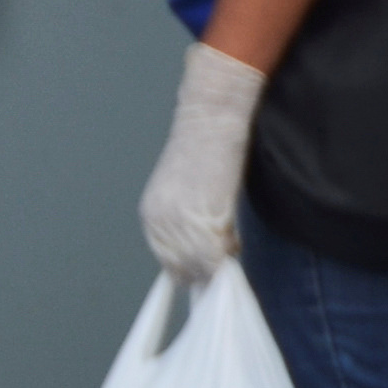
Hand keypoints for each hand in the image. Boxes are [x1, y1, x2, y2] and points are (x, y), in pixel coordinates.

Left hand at [141, 40, 265, 283]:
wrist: (212, 119)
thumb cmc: (208, 151)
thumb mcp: (186, 192)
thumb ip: (187, 222)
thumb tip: (205, 256)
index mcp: (151, 216)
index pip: (169, 262)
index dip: (192, 269)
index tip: (211, 268)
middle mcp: (158, 222)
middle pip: (183, 268)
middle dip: (207, 268)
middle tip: (229, 254)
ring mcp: (178, 220)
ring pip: (200, 264)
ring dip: (220, 261)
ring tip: (234, 241)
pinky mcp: (201, 214)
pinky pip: (215, 253)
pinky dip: (228, 251)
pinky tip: (236, 237)